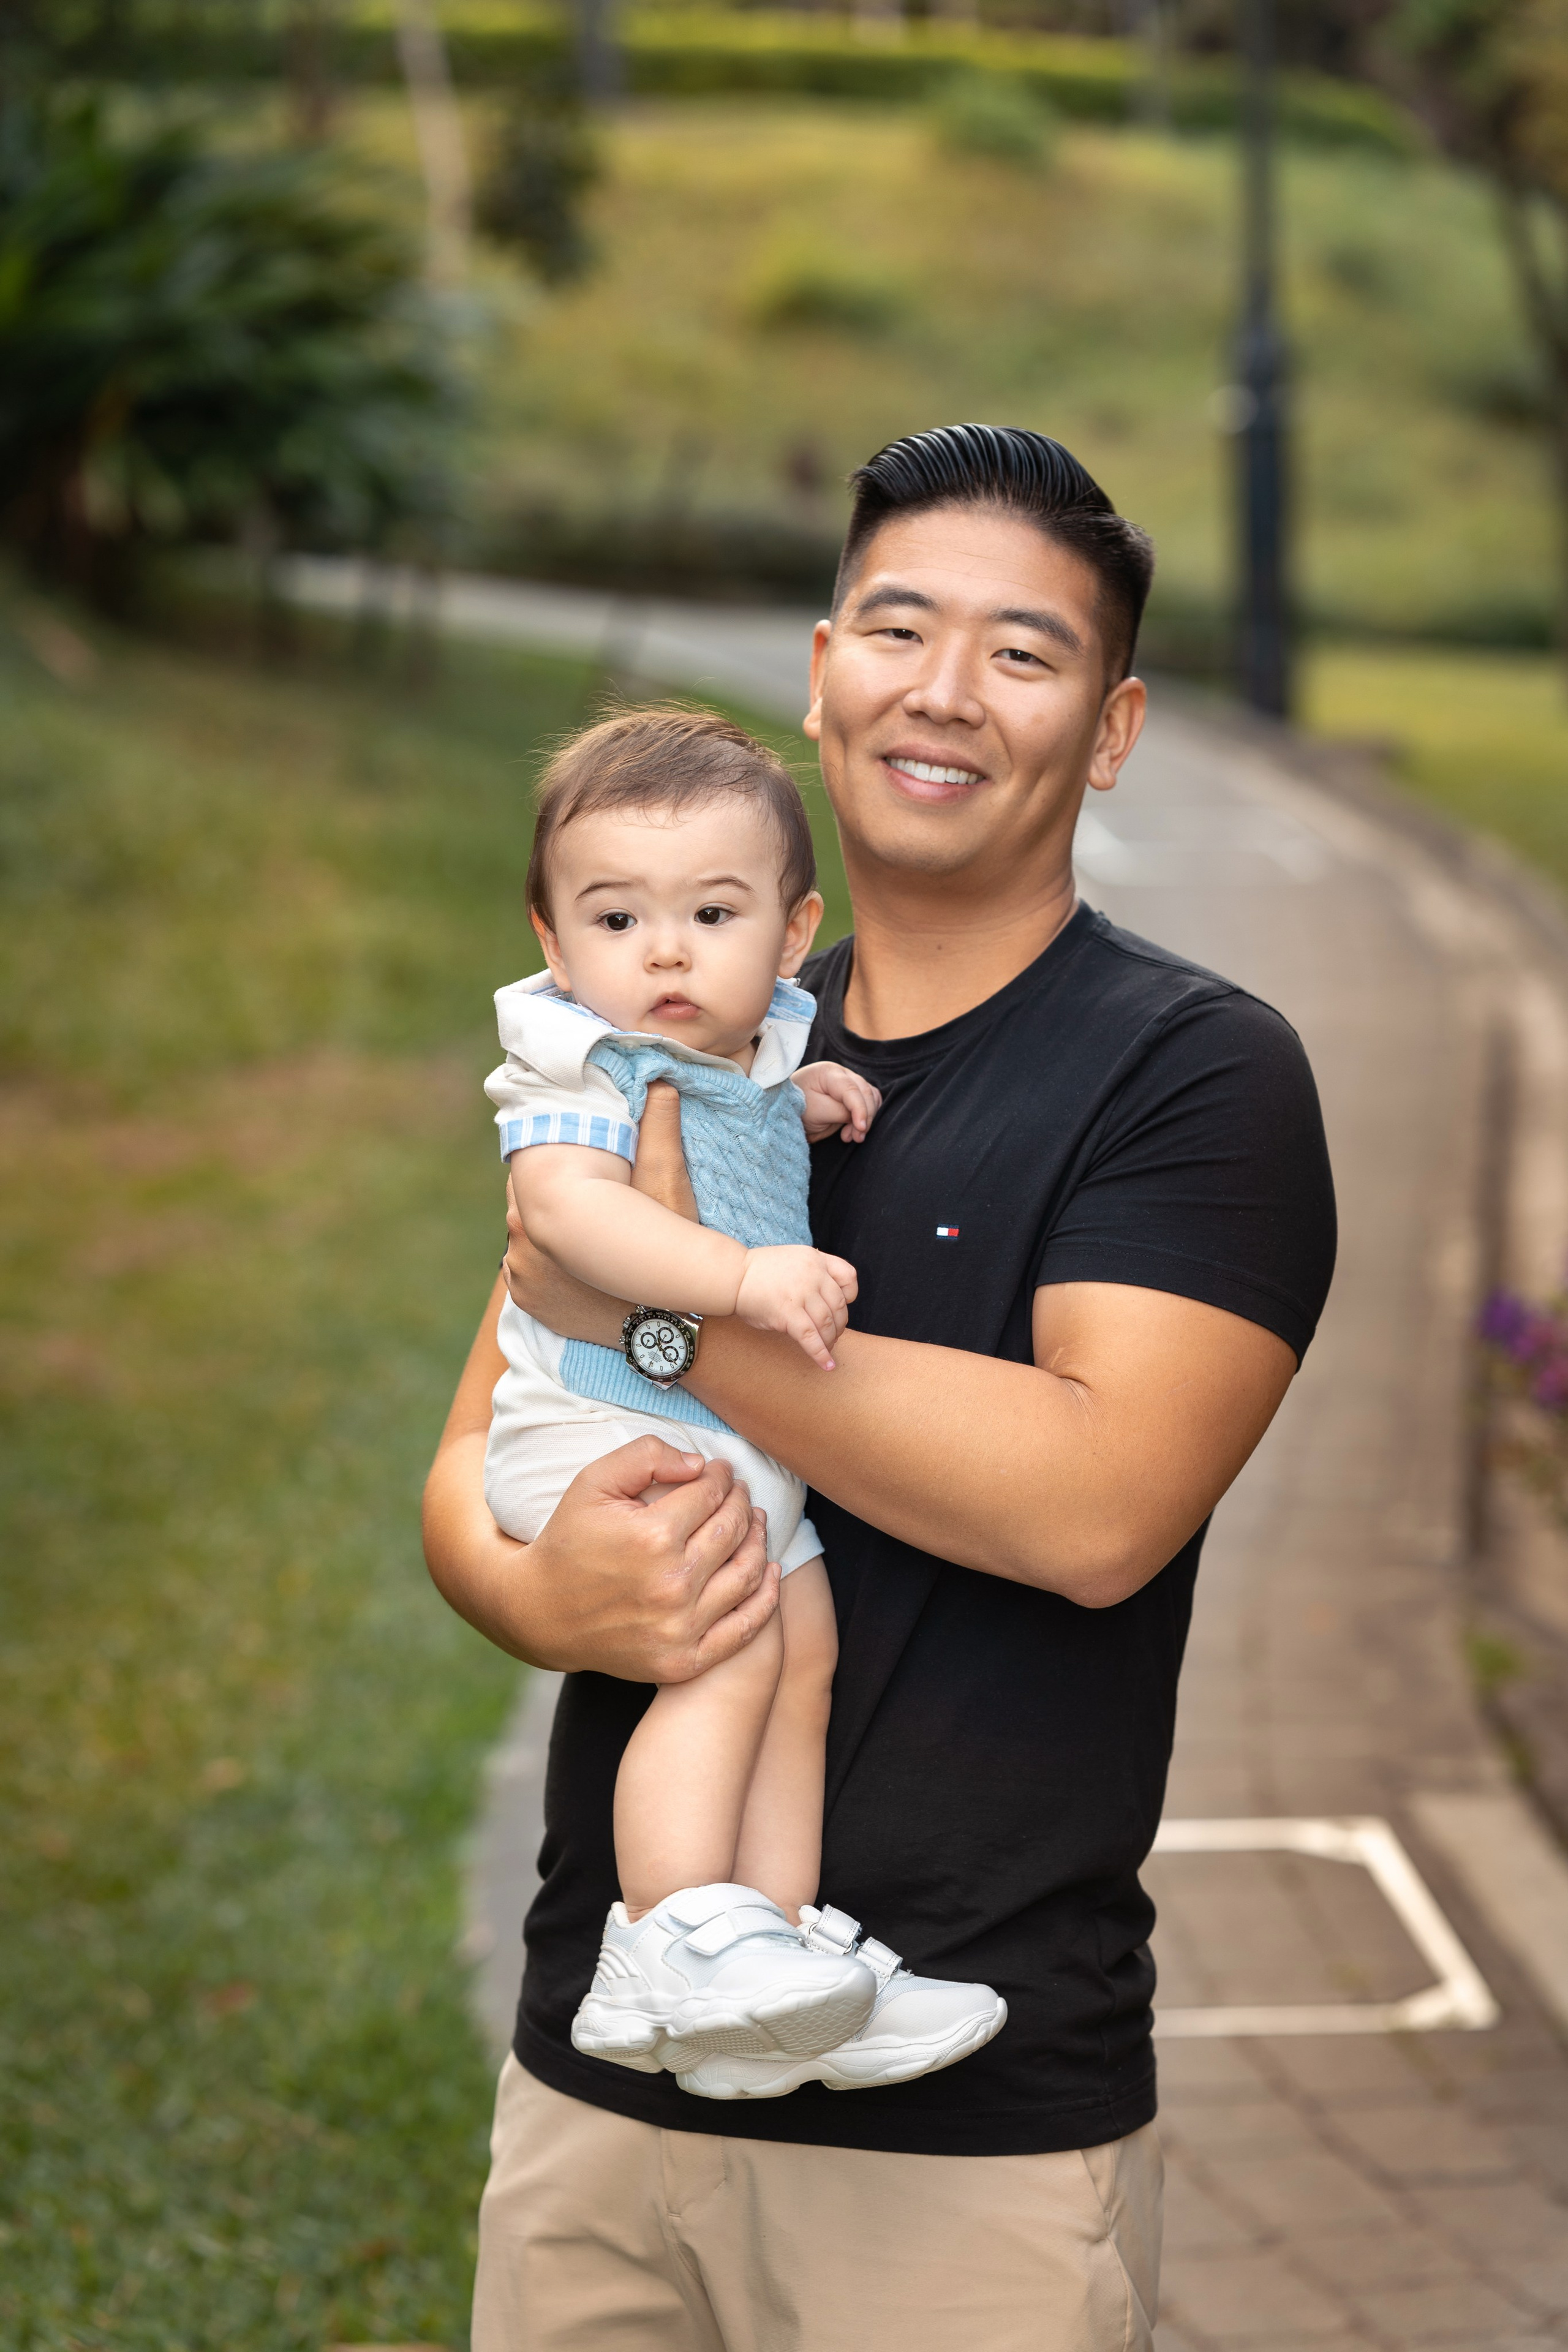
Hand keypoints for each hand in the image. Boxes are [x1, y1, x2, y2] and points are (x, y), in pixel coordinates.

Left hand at [501, 1080, 697, 1341]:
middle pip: (526, 1201)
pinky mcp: (527, 1305)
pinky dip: (546, 1262)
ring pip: (527, 1234)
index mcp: (534, 1210)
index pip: (529, 1167)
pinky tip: (575, 1259)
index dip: (555, 1159)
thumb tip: (660, 1081)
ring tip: (583, 1225)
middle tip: (587, 1192)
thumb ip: (658, 1132)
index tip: (576, 1155)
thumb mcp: (667, 1187)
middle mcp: (516, 1244)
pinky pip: (527, 1269)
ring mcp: (519, 1279)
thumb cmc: (667, 1255)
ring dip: (547, 1228)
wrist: (668, 1332)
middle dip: (552, 1194)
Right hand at [523, 1436, 780, 1680]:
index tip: (721, 1471)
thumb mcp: (593, 1482)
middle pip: (733, 1530)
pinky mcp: (684, 1660)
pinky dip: (766, 1597)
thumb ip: (646, 1456)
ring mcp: (681, 1628)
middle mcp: (673, 1584)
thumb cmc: (569, 1540)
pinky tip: (771, 1571)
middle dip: (742, 1502)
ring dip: (760, 1541)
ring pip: (748, 1573)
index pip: (710, 1495)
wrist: (542, 1613)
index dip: (721, 1477)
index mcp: (652, 1536)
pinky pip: (745, 1628)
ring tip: (756, 1523)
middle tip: (740, 1493)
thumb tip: (700, 1464)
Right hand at [734, 1243, 857, 1370]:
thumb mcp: (793, 1260)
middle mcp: (813, 1274)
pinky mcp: (788, 1313)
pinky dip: (821, 1354)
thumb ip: (813, 1274)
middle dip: (839, 1325)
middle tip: (832, 1335)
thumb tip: (829, 1304)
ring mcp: (801, 1293)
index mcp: (815, 1259)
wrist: (733, 1275)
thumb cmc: (760, 1273)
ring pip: (828, 1323)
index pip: (849, 1277)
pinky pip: (811, 1338)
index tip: (842, 1306)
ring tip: (826, 1348)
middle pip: (840, 1305)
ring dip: (830, 1340)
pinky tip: (826, 1365)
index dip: (850, 1296)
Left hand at [795, 1061, 881, 1144]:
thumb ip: (840, 1112)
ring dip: (866, 1118)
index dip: (860, 1109)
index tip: (861, 1128)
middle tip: (856, 1138)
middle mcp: (841, 1074)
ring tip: (851, 1137)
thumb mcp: (816, 1112)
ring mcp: (848, 1083)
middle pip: (865, 1093)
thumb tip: (859, 1119)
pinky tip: (854, 1130)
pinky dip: (866, 1117)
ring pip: (870, 1098)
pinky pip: (869, 1102)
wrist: (786, 1114)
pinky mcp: (851, 1095)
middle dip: (865, 1117)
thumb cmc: (796, 1109)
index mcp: (829, 1072)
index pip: (851, 1089)